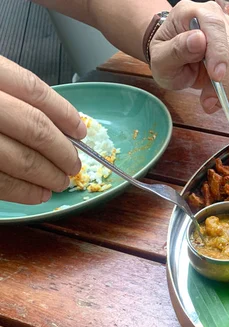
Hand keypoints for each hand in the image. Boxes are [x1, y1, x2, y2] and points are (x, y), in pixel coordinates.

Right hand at [0, 56, 84, 204]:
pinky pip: (0, 182)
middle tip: (75, 166)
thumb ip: (12, 93)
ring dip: (48, 176)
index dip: (64, 113)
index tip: (81, 131)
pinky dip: (24, 192)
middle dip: (63, 152)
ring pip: (21, 159)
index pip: (35, 90)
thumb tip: (58, 125)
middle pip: (36, 128)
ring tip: (61, 182)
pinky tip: (38, 194)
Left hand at [148, 0, 228, 113]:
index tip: (216, 76)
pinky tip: (216, 98)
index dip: (219, 51)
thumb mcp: (161, 58)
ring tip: (209, 103)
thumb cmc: (165, 56)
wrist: (173, 59)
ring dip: (227, 87)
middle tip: (208, 101)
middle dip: (223, 79)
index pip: (214, 25)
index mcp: (192, 12)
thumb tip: (199, 40)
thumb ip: (176, 49)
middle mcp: (215, 17)